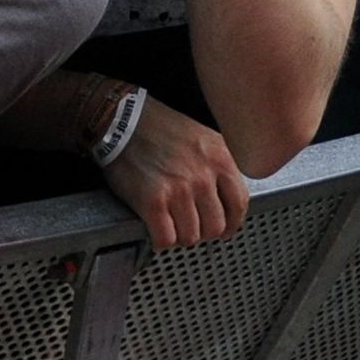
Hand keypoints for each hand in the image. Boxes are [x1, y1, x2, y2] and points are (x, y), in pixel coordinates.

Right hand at [103, 98, 247, 248]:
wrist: (120, 120)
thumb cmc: (155, 126)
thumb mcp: (201, 137)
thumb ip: (217, 165)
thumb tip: (224, 196)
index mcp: (220, 158)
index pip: (239, 205)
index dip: (231, 222)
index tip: (223, 227)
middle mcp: (203, 176)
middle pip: (215, 226)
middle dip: (202, 230)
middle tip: (190, 225)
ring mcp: (179, 190)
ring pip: (191, 236)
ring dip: (179, 235)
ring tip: (170, 225)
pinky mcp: (152, 201)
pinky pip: (166, 238)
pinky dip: (160, 240)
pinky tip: (156, 230)